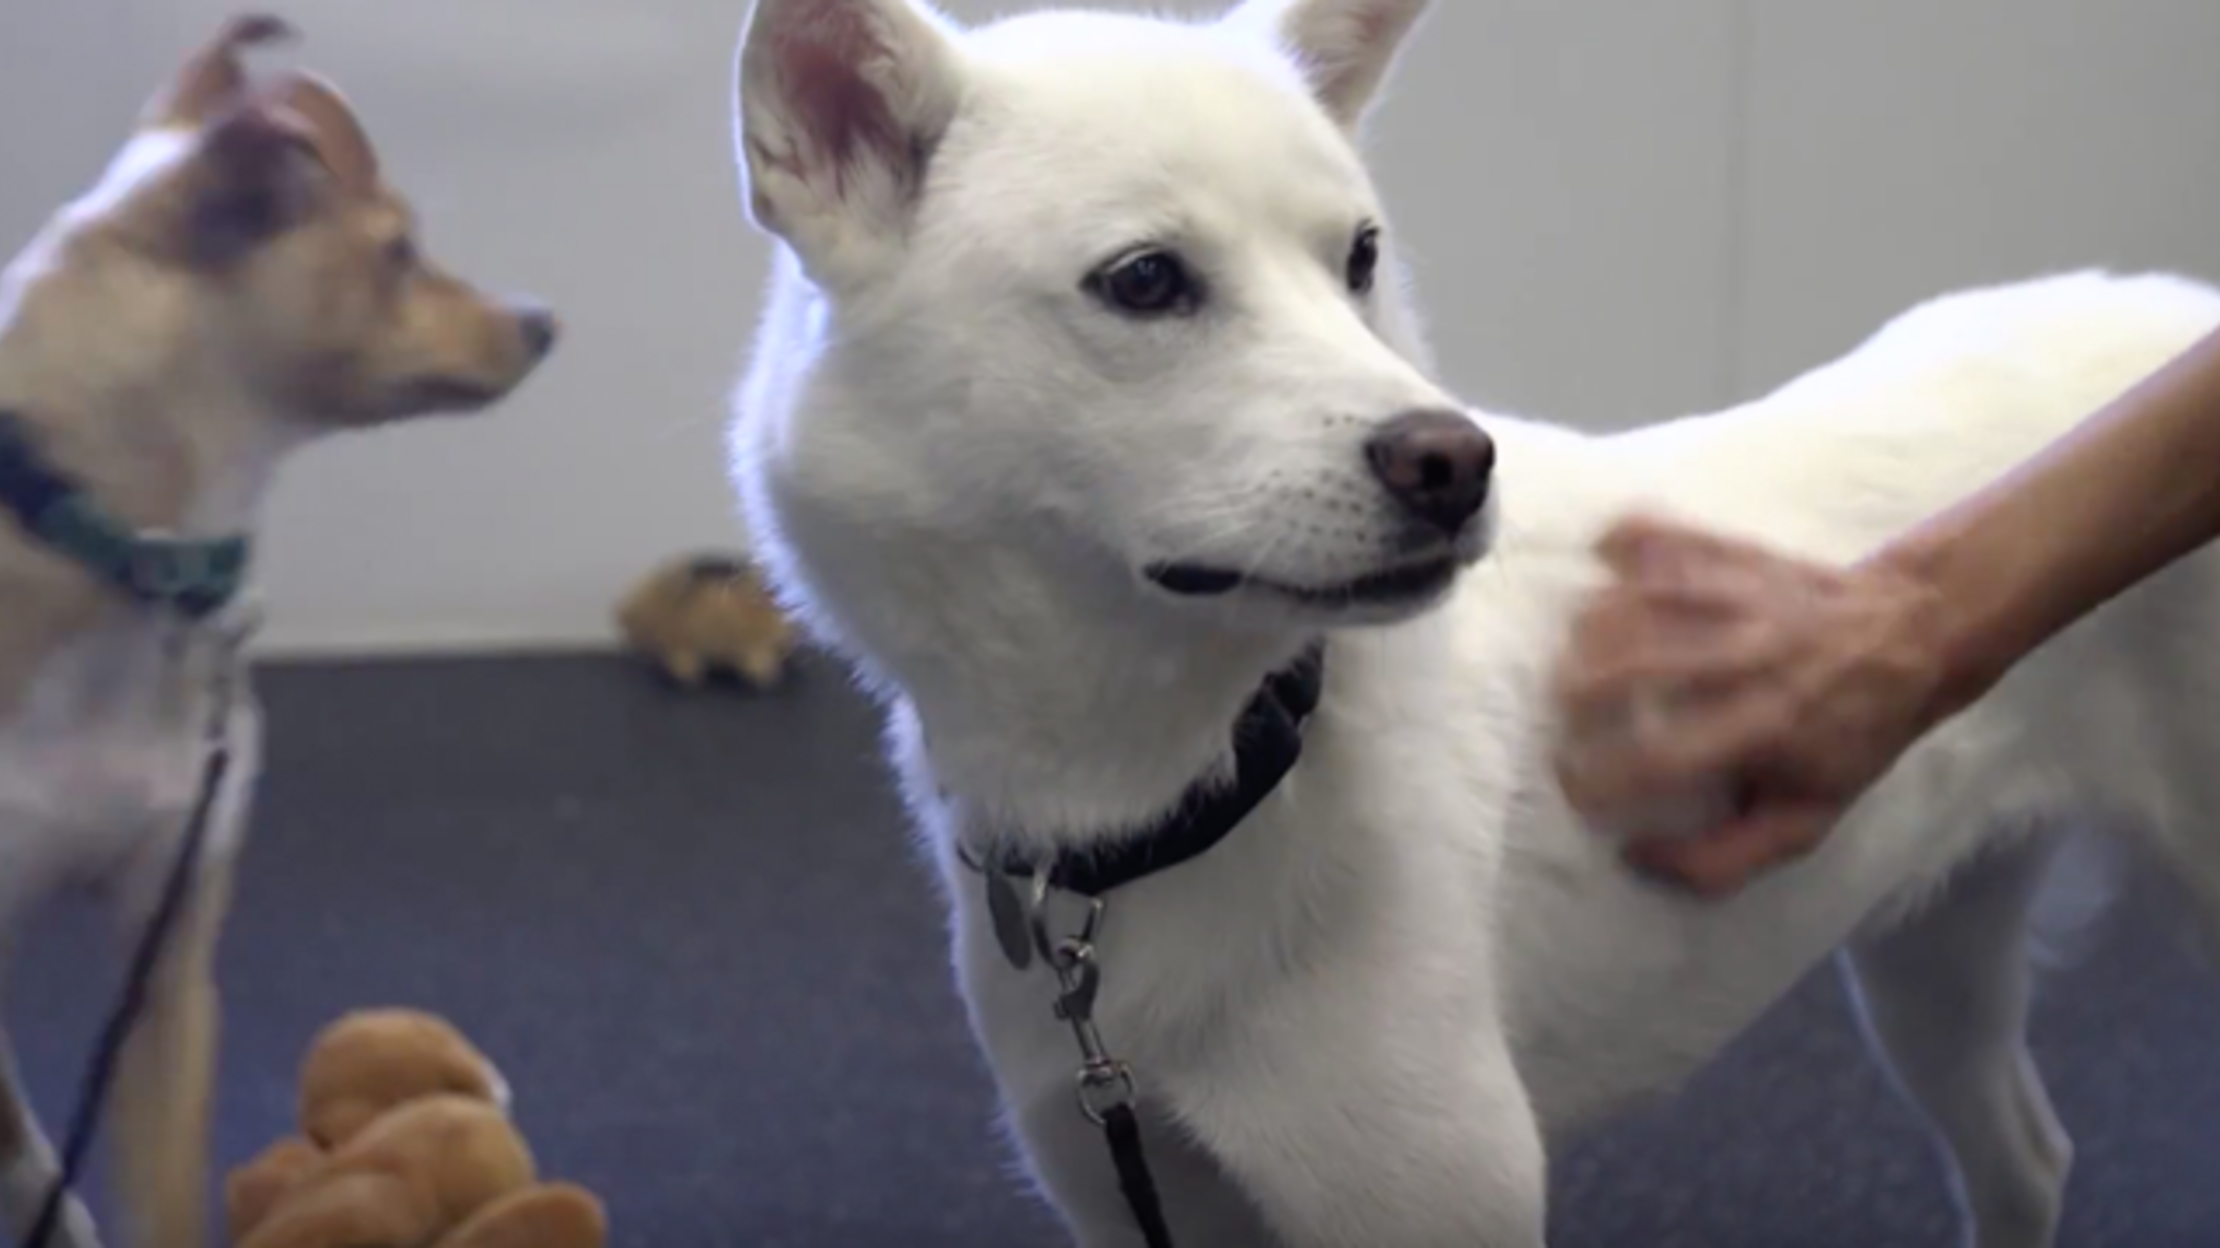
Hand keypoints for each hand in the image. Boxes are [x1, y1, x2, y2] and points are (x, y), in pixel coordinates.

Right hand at [1551, 513, 1953, 895]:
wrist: (1921, 632)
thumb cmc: (1856, 734)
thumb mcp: (1810, 818)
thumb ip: (1725, 857)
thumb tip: (1636, 857)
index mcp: (1767, 727)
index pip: (1661, 755)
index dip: (1600, 777)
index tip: (1574, 788)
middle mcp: (1750, 656)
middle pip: (1634, 664)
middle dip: (1576, 696)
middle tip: (1565, 718)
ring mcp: (1741, 597)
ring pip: (1638, 599)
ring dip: (1589, 631)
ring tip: (1576, 659)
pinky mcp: (1737, 554)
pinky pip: (1667, 535)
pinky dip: (1623, 541)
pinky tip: (1603, 559)